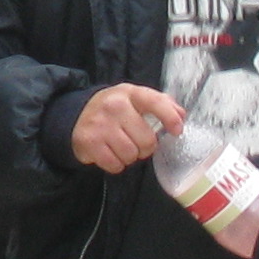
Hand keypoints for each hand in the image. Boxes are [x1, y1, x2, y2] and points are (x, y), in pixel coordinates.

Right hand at [72, 82, 186, 172]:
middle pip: (147, 140)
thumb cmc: (114, 109)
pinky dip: (116, 164)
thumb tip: (181, 115)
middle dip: (145, 147)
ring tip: (121, 146)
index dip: (170, 118)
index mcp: (130, 93)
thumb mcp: (135, 99)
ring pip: (131, 155)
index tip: (177, 130)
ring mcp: (100, 124)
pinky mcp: (89, 142)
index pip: (156, 102)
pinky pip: (115, 165)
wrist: (77, 115)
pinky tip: (110, 153)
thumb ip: (161, 104)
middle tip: (136, 141)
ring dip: (130, 157)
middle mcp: (114, 106)